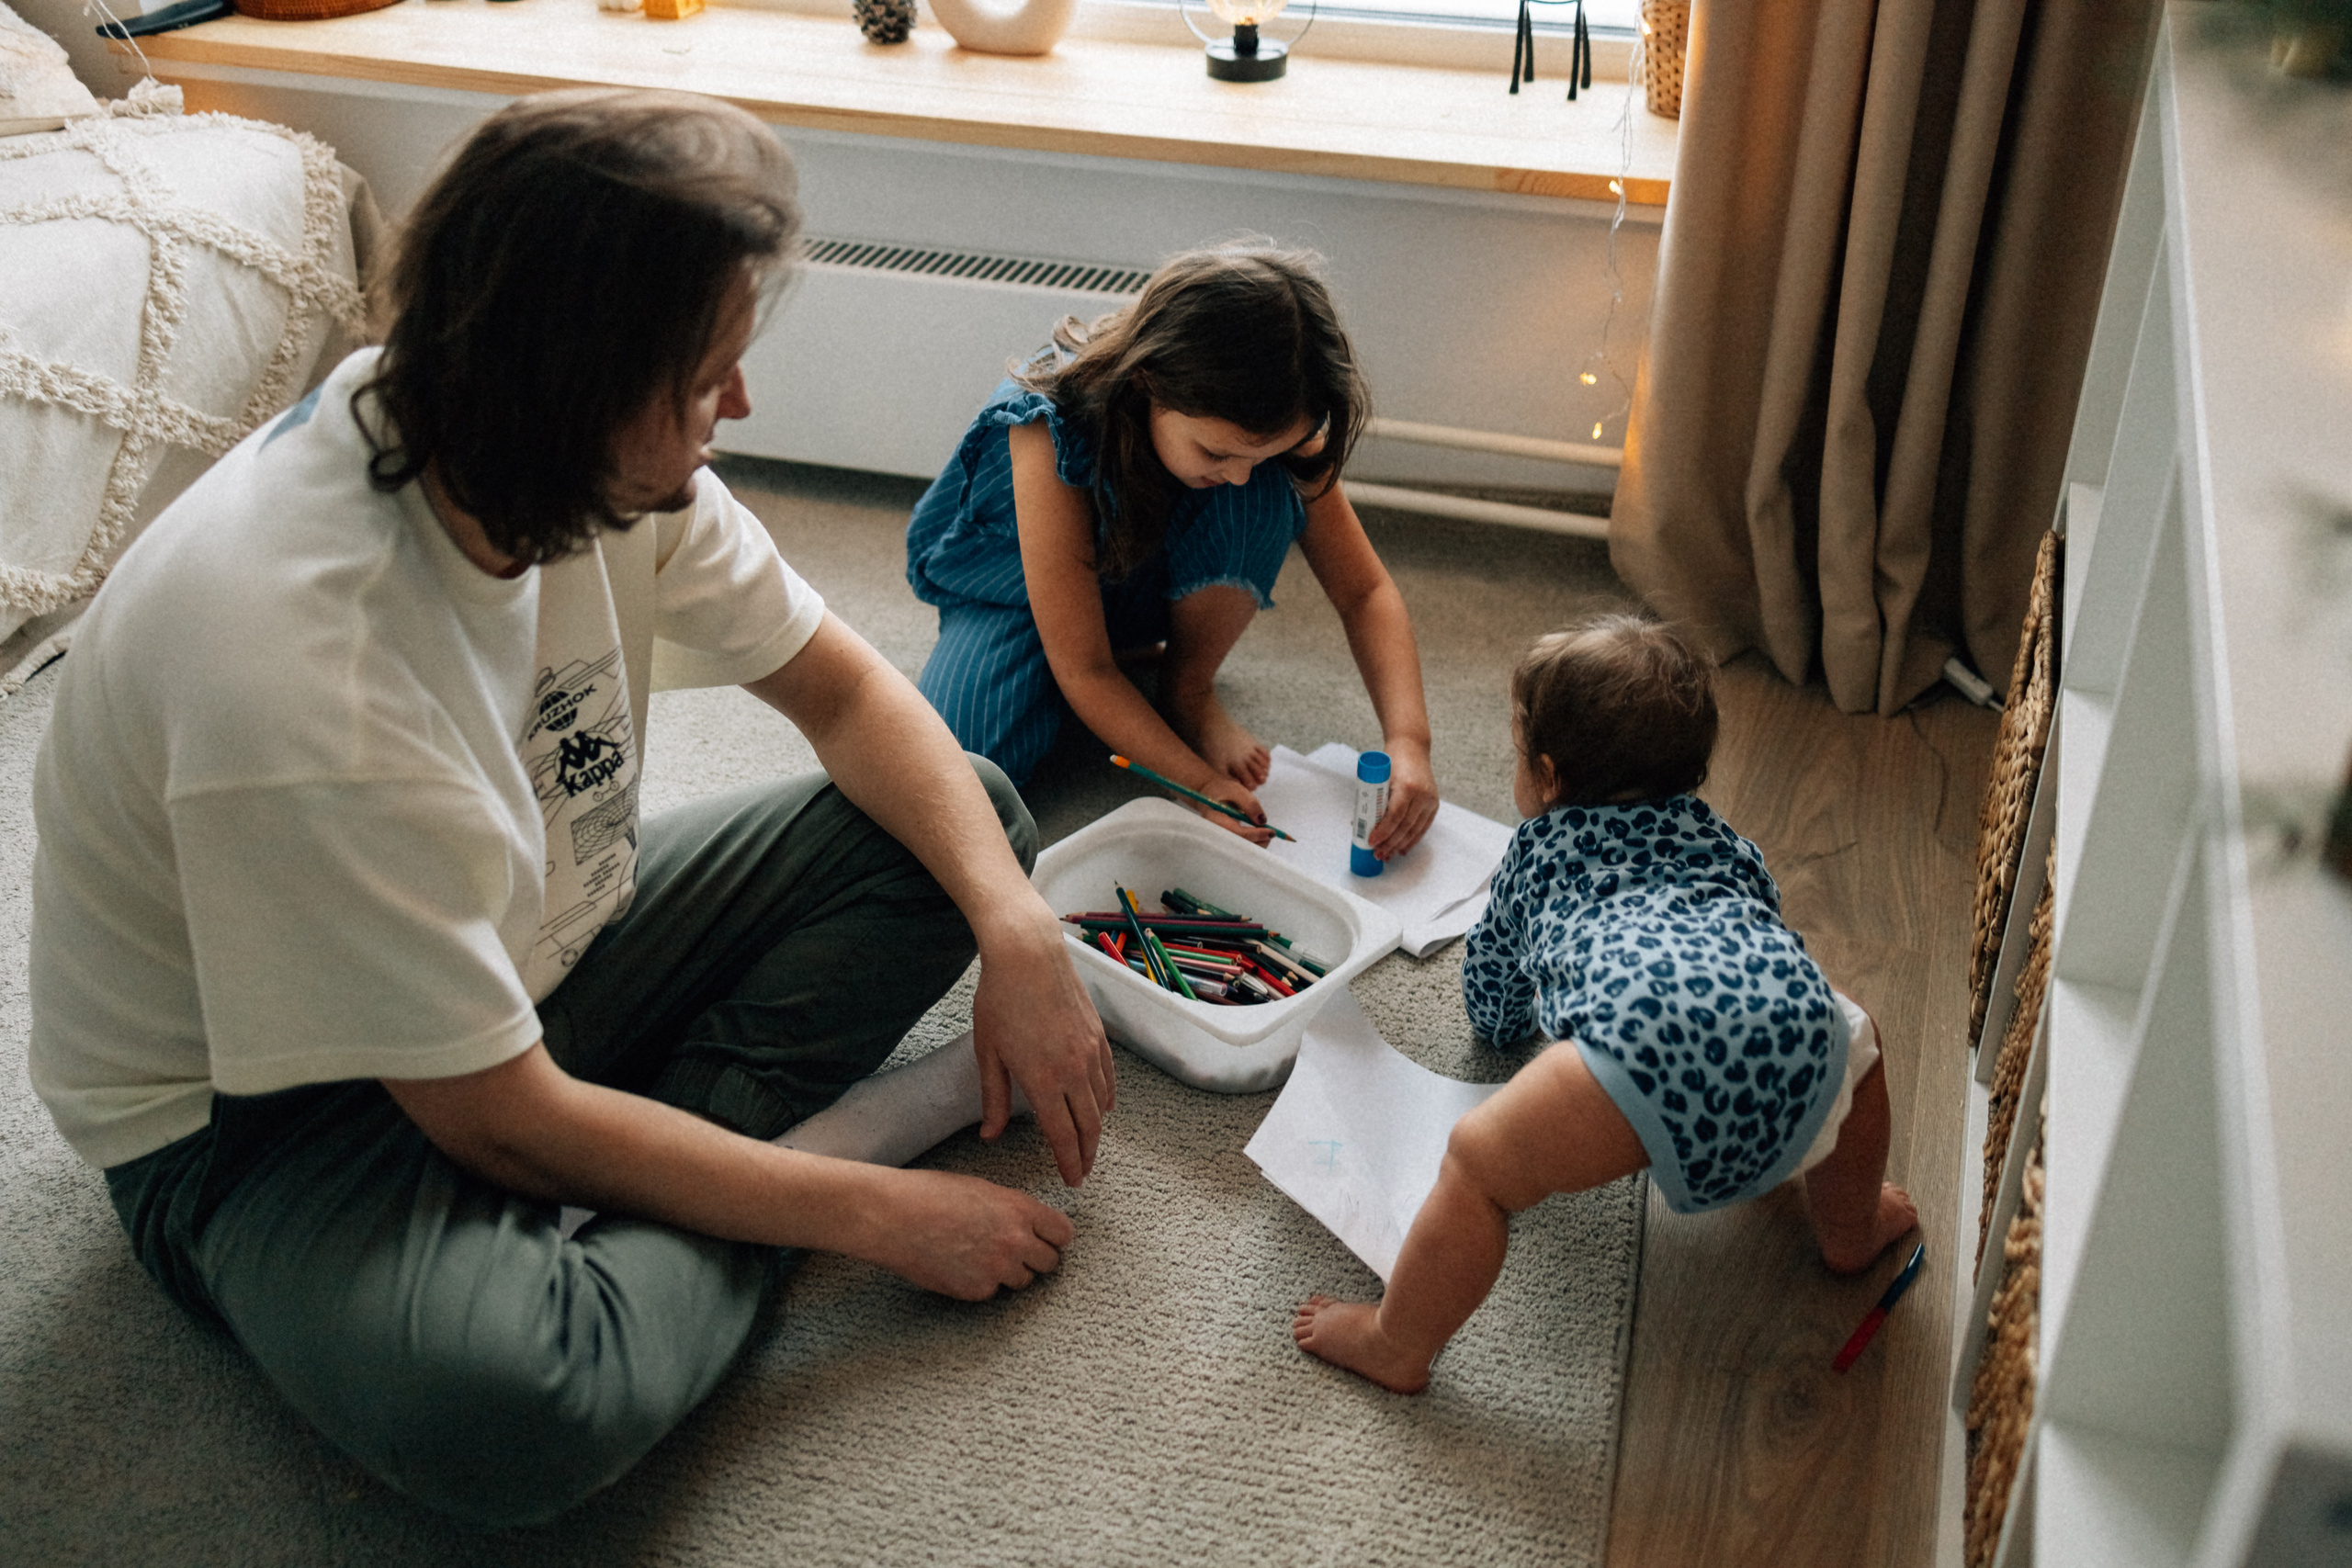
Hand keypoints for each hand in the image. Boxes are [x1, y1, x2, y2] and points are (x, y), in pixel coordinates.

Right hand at [860, 1166, 1075, 1299]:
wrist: (891, 1217)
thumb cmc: (929, 1194)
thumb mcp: (982, 1189)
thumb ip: (1012, 1208)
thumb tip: (1030, 1224)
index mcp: (1019, 1209)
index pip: (1064, 1233)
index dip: (1053, 1236)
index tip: (1046, 1238)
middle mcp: (1015, 1241)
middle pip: (1050, 1262)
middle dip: (1035, 1257)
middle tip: (1013, 1250)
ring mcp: (996, 1270)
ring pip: (1022, 1281)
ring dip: (1009, 1273)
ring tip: (979, 1255)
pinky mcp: (975, 1291)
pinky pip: (991, 1292)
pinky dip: (980, 1283)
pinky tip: (959, 1266)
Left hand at [970, 903, 1117, 1184]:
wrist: (1028, 953)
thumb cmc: (1000, 999)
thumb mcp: (988, 1053)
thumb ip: (993, 1099)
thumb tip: (990, 1135)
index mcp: (1042, 1080)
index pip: (1062, 1136)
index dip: (1069, 1163)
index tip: (1072, 1180)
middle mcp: (1073, 1071)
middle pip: (1088, 1127)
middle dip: (1087, 1155)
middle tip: (1083, 1171)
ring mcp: (1090, 1052)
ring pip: (1101, 1105)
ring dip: (1096, 1129)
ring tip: (1088, 1143)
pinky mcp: (1098, 1035)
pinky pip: (1108, 1078)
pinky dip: (1106, 1098)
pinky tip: (1101, 1106)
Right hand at [1200, 778, 1273, 847]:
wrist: (1212, 794)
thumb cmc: (1223, 790)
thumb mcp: (1236, 790)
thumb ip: (1250, 804)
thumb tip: (1263, 821)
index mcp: (1215, 820)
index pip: (1237, 833)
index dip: (1256, 834)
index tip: (1271, 832)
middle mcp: (1217, 833)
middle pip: (1239, 846)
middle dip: (1259, 842)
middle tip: (1273, 833)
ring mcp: (1221, 839)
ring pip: (1242, 850)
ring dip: (1259, 844)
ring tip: (1268, 832)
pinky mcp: (1227, 840)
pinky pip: (1242, 847)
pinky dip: (1255, 843)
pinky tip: (1261, 835)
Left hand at [1369, 740, 1437, 859]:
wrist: (1412, 747)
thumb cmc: (1392, 761)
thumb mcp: (1380, 778)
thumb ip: (1373, 799)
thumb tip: (1359, 823)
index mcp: (1407, 787)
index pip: (1395, 816)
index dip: (1383, 832)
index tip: (1371, 841)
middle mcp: (1421, 794)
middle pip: (1405, 826)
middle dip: (1390, 843)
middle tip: (1377, 854)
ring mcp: (1430, 800)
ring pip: (1415, 830)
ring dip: (1400, 845)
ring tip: (1387, 855)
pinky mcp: (1434, 804)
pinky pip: (1423, 827)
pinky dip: (1413, 839)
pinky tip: (1403, 849)